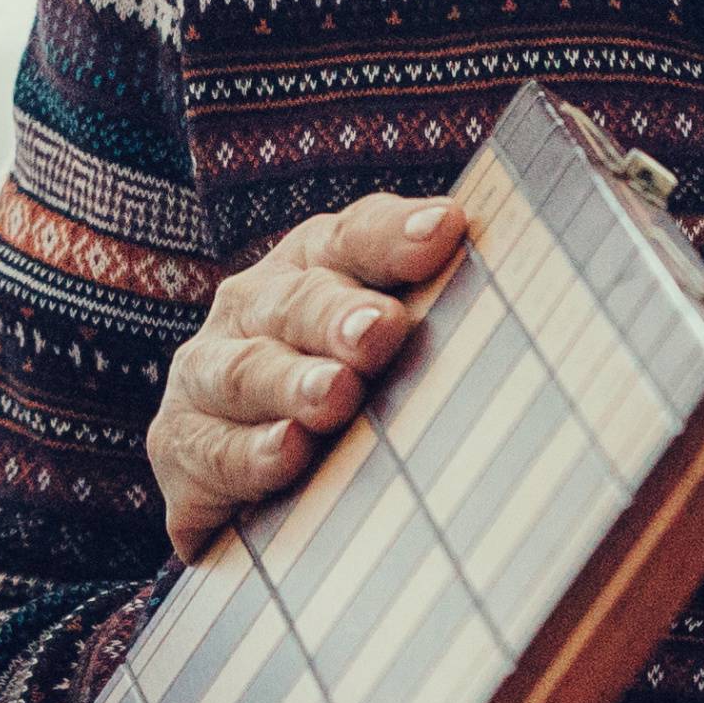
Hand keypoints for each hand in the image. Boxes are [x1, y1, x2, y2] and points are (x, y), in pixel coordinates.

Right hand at [147, 192, 466, 558]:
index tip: (446, 231)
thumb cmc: (358, 389)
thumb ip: (455, 306)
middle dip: (340, 315)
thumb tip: (520, 282)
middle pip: (298, 301)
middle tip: (381, 332)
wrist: (254, 471)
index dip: (397, 233)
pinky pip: (212, 450)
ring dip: (292, 383)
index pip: (356, 236)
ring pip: (246, 372)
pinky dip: (250, 455)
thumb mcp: (406, 341)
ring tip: (334, 395)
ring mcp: (208, 377)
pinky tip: (287, 454)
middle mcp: (254, 308)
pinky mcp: (182, 449)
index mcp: (318, 263)